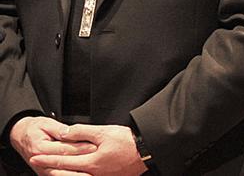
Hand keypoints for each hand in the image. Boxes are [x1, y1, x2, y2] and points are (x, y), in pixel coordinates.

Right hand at [9, 116, 94, 173]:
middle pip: (64, 164)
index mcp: (40, 148)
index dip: (80, 148)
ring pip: (62, 174)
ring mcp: (43, 169)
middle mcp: (40, 162)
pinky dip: (72, 175)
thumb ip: (59, 129)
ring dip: (77, 174)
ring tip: (92, 172)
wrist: (22, 136)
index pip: (64, 149)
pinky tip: (84, 174)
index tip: (94, 146)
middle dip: (82, 162)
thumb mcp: (46, 124)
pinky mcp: (46, 173)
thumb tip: (70, 131)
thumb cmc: (35, 129)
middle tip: (98, 160)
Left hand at [27, 124, 143, 175]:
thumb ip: (82, 132)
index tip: (35, 158)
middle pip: (67, 174)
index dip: (47, 159)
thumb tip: (65, 134)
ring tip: (53, 171)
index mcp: (91, 162)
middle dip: (50, 169)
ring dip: (63, 174)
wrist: (148, 150)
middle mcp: (94, 174)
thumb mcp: (104, 132)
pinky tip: (75, 173)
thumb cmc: (128, 141)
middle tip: (37, 164)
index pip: (63, 161)